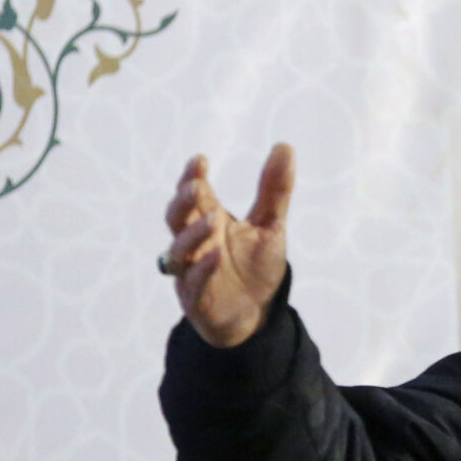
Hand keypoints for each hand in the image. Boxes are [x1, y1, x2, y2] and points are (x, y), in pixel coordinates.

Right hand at [163, 145, 295, 347]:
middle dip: (183, 201)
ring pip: (178, 250)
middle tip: (196, 186)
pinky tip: (215, 256)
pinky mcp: (196, 299)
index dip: (192, 177)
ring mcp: (191, 271)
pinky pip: (192, 283)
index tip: (201, 160)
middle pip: (176, 218)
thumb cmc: (256, 267)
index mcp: (209, 221)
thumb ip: (275, 190)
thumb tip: (285, 146)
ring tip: (213, 220)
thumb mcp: (271, 225)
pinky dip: (201, 269)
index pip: (194, 195)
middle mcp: (195, 244)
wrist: (257, 314)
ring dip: (192, 234)